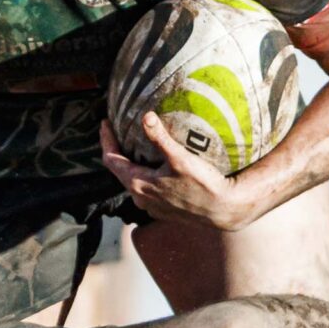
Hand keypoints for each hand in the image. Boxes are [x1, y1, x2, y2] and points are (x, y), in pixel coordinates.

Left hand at [100, 118, 263, 230]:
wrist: (223, 210)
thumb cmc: (202, 184)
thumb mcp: (180, 158)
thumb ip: (160, 138)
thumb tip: (146, 117)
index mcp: (137, 184)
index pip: (111, 159)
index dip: (106, 140)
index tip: (105, 123)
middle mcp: (140, 199)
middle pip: (120, 171)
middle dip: (117, 151)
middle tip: (117, 132)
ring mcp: (151, 207)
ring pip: (134, 182)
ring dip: (132, 165)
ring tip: (134, 148)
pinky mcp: (163, 211)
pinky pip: (147, 190)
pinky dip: (145, 176)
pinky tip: (155, 168)